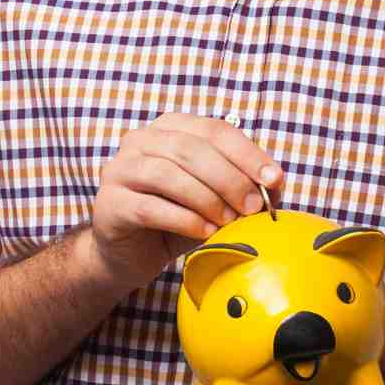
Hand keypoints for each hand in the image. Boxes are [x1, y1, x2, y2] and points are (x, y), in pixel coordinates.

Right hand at [85, 113, 281, 290]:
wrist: (128, 255)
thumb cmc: (175, 220)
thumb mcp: (214, 199)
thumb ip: (241, 185)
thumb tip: (276, 184)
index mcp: (169, 128)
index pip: (214, 130)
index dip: (247, 153)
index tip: (275, 179)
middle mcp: (140, 141)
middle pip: (191, 149)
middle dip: (230, 178)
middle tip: (253, 207)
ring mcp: (119, 170)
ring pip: (168, 174)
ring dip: (207, 199)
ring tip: (229, 222)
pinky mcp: (109, 204)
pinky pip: (150, 208)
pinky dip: (184, 220)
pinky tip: (206, 232)